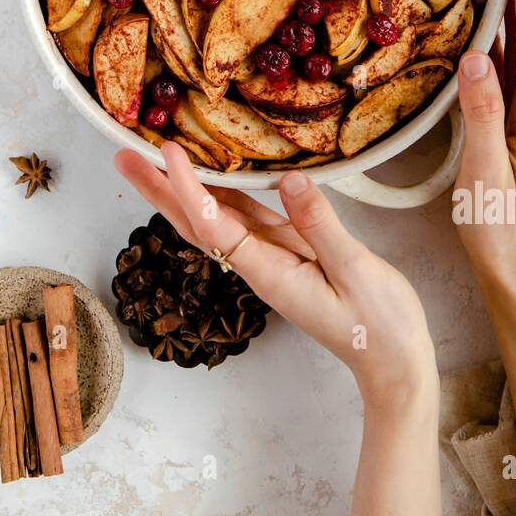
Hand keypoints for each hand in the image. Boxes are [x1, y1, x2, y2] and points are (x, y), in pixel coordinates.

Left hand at [114, 142, 437, 412]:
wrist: (392, 361)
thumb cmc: (380, 324)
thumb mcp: (356, 271)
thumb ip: (321, 226)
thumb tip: (290, 180)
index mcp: (270, 274)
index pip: (215, 226)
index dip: (189, 188)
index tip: (168, 153)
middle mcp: (260, 266)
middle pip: (197, 223)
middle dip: (160, 189)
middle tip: (122, 156)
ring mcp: (271, 260)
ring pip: (217, 218)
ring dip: (184, 189)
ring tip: (153, 158)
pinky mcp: (288, 254)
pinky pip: (248, 218)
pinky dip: (224, 193)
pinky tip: (211, 176)